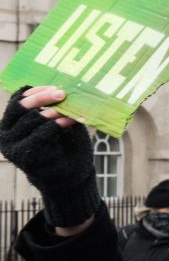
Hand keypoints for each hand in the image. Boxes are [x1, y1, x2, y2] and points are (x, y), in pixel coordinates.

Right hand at [0, 86, 99, 227]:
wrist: (70, 174)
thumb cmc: (65, 144)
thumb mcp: (60, 120)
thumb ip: (55, 106)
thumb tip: (60, 86)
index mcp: (12, 122)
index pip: (17, 100)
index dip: (35, 91)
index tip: (55, 86)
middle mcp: (6, 133)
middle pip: (19, 107)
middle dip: (41, 97)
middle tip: (61, 93)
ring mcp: (12, 145)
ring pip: (30, 120)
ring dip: (52, 111)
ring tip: (69, 110)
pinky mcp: (23, 156)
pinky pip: (39, 134)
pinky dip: (56, 125)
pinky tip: (69, 121)